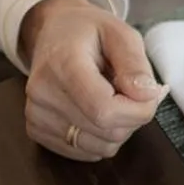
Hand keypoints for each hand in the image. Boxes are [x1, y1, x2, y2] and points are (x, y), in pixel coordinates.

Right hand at [20, 0, 167, 161]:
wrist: (52, 33)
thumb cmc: (89, 32)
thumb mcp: (120, 33)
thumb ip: (135, 63)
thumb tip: (147, 95)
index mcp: (62, 64)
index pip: (105, 111)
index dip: (138, 110)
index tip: (147, 92)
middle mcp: (42, 93)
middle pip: (108, 132)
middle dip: (132, 116)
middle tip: (128, 90)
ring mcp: (36, 115)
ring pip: (101, 147)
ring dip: (118, 128)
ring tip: (110, 97)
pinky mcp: (36, 131)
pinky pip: (87, 152)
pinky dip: (101, 137)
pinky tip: (94, 110)